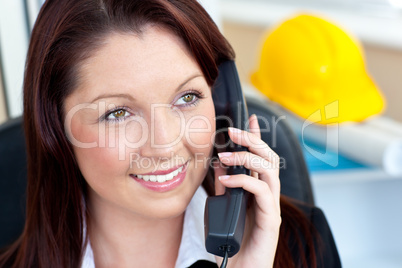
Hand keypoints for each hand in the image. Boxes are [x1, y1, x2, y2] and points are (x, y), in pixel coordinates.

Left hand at [214, 114, 280, 267]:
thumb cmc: (234, 239)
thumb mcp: (225, 206)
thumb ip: (225, 185)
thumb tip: (219, 164)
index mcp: (258, 190)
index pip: (261, 157)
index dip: (257, 136)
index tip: (250, 118)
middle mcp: (268, 195)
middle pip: (270, 158)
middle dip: (253, 140)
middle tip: (234, 131)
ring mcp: (271, 206)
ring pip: (269, 170)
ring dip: (247, 158)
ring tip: (226, 156)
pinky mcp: (271, 219)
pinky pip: (262, 192)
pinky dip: (244, 182)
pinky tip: (228, 181)